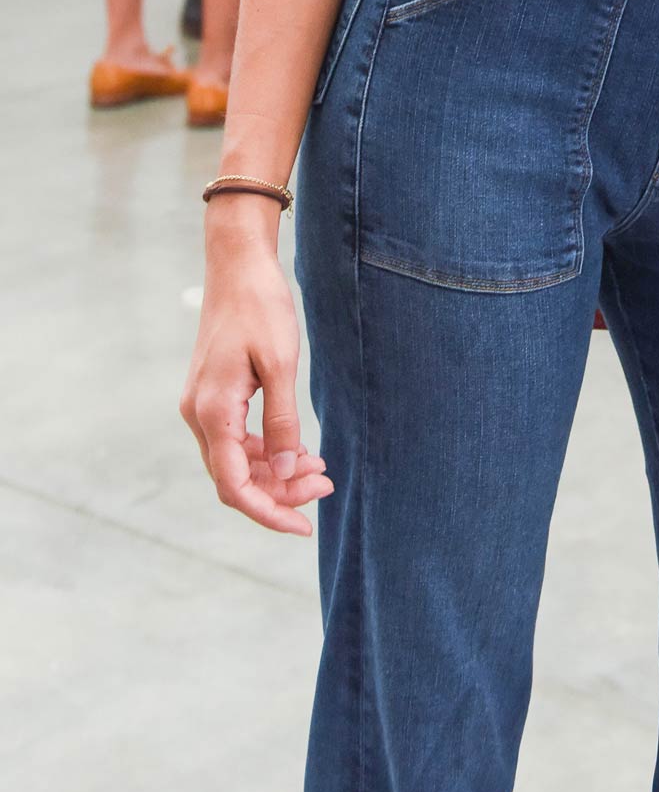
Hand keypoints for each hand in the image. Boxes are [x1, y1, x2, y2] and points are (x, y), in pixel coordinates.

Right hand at [180, 227, 332, 534]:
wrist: (238, 265)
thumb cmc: (261, 307)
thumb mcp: (280, 364)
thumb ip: (282, 422)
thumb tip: (284, 471)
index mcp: (212, 412)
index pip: (234, 486)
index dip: (268, 512)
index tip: (304, 526)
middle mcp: (199, 415)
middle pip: (236, 478)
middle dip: (279, 491)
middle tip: (327, 485)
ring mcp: (203, 406)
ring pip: (236, 461)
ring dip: (275, 471)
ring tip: (319, 468)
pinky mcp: (213, 396)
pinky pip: (237, 439)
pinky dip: (267, 450)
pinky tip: (298, 450)